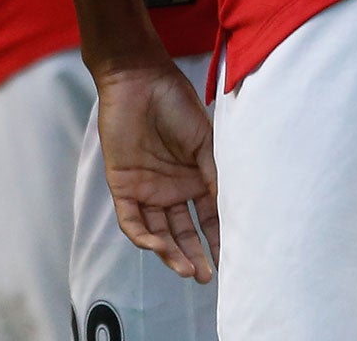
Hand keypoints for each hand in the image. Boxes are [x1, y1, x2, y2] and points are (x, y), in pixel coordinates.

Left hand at [94, 59, 219, 282]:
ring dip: (172, 253)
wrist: (139, 79)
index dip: (219, 240)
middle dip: (195, 256)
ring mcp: (147, 189)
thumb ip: (215, 176)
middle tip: (206, 276)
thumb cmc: (175, 102)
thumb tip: (232, 211)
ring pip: (159, 232)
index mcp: (194, 178)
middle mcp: (171, 188)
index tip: (231, 260)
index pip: (208, 218)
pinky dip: (144, 237)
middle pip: (183, 232)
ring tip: (188, 270)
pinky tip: (159, 248)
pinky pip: (132, 220)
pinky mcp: (124, 186)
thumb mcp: (206, 141)